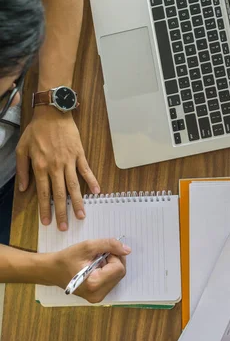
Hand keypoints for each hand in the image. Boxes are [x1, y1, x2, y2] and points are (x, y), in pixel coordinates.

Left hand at [16, 108, 99, 229]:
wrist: (53, 113)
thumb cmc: (36, 130)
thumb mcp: (22, 149)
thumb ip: (22, 170)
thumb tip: (23, 188)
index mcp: (40, 167)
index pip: (44, 193)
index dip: (46, 209)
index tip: (48, 222)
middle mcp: (55, 167)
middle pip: (60, 194)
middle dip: (62, 212)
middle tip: (65, 227)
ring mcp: (69, 161)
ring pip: (74, 186)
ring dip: (77, 202)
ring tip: (81, 215)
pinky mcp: (79, 154)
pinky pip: (86, 170)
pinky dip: (92, 181)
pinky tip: (96, 192)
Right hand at [48, 238, 130, 303]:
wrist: (52, 271)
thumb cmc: (66, 258)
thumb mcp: (87, 246)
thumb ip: (109, 245)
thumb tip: (127, 250)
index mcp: (94, 284)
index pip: (119, 267)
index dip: (113, 255)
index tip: (101, 251)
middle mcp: (98, 295)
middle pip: (120, 273)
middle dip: (113, 260)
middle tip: (98, 255)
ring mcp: (98, 297)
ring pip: (117, 276)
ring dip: (110, 265)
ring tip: (95, 262)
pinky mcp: (97, 296)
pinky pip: (112, 280)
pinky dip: (107, 271)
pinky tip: (95, 267)